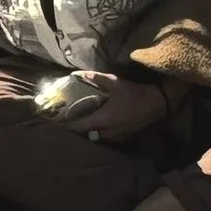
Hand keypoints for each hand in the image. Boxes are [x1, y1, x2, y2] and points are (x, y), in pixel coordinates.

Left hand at [52, 72, 170, 140]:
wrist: (156, 104)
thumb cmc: (133, 93)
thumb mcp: (113, 82)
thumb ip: (94, 78)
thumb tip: (76, 74)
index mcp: (103, 119)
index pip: (79, 126)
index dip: (66, 125)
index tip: (53, 121)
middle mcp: (108, 132)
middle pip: (86, 134)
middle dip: (75, 129)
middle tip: (65, 119)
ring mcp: (117, 136)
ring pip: (96, 137)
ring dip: (87, 131)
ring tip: (79, 120)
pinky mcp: (123, 136)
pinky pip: (105, 137)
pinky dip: (98, 132)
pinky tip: (96, 122)